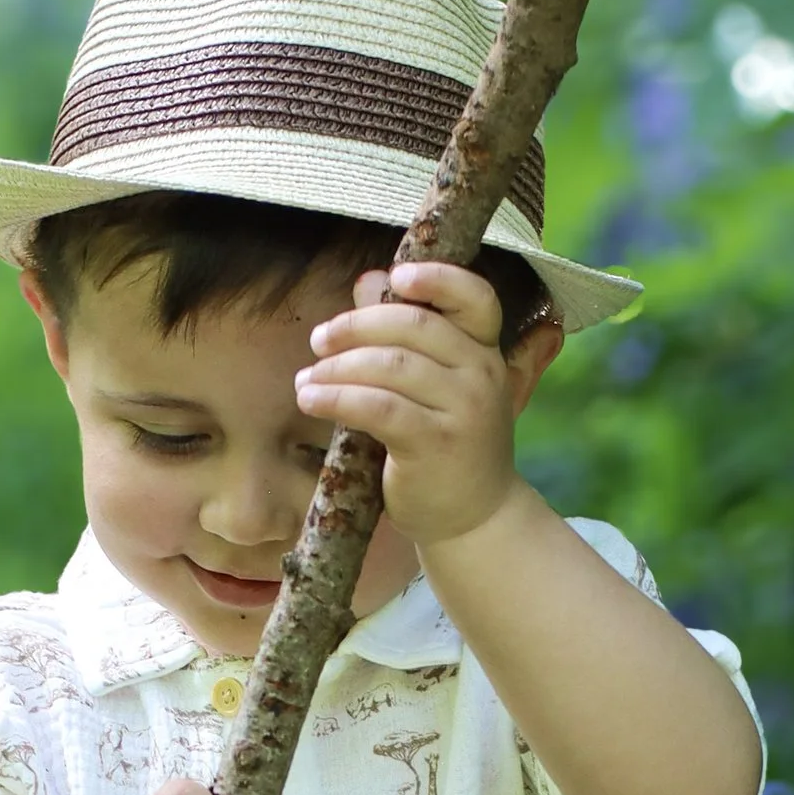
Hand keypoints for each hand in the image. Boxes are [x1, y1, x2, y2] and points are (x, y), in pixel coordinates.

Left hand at [296, 261, 533, 549]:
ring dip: (336, 368)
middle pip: (414, 325)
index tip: (396, 276)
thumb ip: (407, 336)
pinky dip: (336, 398)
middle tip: (320, 340)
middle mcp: (482, 373)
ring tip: (307, 381)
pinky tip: (310, 400)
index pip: (475, 297)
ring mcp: (465, 408)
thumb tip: (369, 280)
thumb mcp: (438, 388)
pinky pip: (378, 407)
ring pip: (390, 365)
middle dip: (356, 327)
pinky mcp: (436, 443)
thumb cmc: (448, 447)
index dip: (437, 277)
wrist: (475, 518)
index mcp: (486, 350)